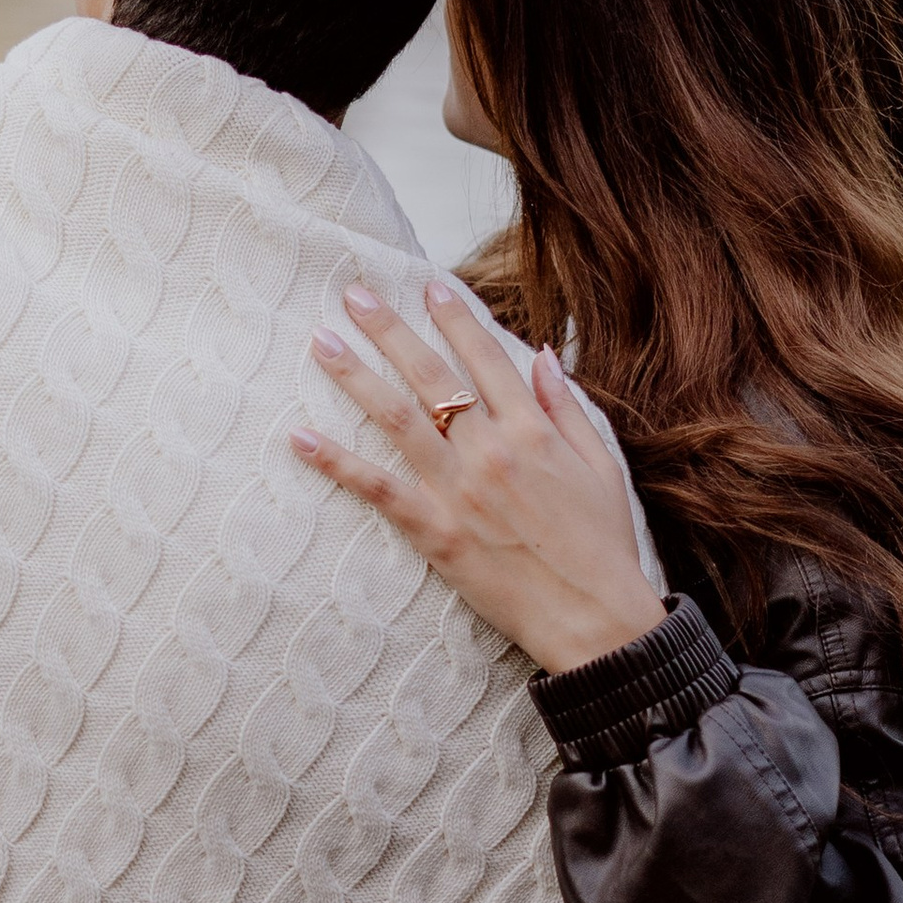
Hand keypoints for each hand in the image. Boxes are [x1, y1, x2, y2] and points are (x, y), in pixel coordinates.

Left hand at [290, 277, 663, 677]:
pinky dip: (336, 462)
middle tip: (354, 293)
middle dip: (390, 329)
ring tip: (321, 341)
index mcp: (533, 431)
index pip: (486, 357)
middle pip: (431, 375)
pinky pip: (377, 489)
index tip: (428, 285)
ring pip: (396, 419)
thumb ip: (567, 408)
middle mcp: (491, 450)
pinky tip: (300, 437)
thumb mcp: (600, 466)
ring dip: (355, 376)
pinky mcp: (434, 532)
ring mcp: (458, 490)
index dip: (455, 318)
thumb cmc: (603, 545)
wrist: (595, 618)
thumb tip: (542, 355)